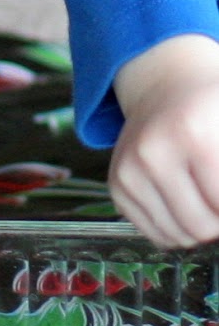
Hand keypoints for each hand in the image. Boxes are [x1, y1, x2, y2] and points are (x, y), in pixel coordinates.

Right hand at [110, 35, 218, 246]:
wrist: (167, 89)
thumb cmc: (212, 112)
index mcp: (192, 134)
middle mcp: (151, 152)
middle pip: (201, 227)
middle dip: (218, 222)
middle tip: (217, 199)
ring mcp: (128, 168)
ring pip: (177, 236)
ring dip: (198, 228)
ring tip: (203, 200)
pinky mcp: (117, 185)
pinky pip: (155, 234)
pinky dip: (175, 228)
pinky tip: (181, 201)